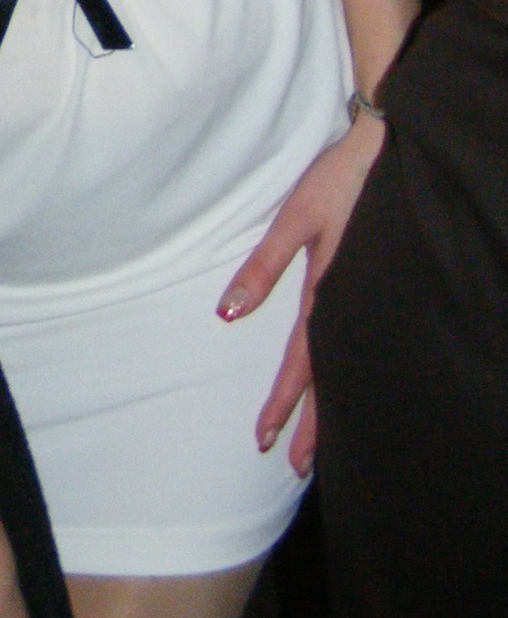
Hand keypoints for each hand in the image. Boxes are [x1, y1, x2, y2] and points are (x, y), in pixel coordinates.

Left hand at [216, 113, 384, 474]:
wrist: (387, 151)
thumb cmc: (337, 181)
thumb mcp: (295, 219)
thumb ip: (263, 265)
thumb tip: (229, 314)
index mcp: (326, 291)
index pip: (301, 362)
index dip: (283, 402)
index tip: (264, 438)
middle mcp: (348, 302)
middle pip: (329, 377)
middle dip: (311, 424)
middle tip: (293, 467)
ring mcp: (366, 295)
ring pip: (347, 364)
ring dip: (331, 407)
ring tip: (318, 448)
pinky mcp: (374, 281)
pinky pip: (360, 340)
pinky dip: (350, 372)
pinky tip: (348, 388)